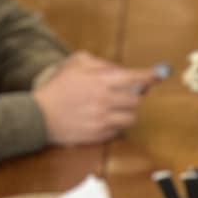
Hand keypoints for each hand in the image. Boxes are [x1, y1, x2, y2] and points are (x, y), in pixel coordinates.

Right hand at [34, 52, 155, 145]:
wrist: (39, 116)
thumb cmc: (57, 87)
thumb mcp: (75, 63)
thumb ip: (99, 63)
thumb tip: (119, 69)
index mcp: (101, 80)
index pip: (136, 78)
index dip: (150, 76)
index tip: (158, 75)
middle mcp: (105, 100)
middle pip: (137, 100)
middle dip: (135, 96)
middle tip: (127, 93)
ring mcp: (103, 120)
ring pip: (131, 117)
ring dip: (127, 111)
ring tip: (115, 107)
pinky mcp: (99, 135)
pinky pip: (119, 130)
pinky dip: (116, 124)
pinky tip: (104, 118)